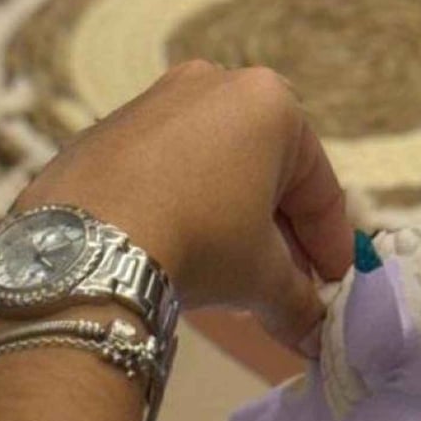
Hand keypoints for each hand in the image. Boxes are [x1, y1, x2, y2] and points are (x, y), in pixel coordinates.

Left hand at [14, 61, 352, 351]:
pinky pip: (164, 169)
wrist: (84, 243)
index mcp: (270, 103)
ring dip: (230, 219)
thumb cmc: (198, 241)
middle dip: (280, 234)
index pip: (318, 187)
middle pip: (265, 172)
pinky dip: (181, 205)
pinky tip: (177, 249)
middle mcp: (214, 84)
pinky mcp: (107, 127)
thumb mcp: (260, 276)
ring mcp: (154, 100)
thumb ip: (297, 301)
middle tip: (289, 287)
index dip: (332, 245)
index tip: (337, 286)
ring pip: (213, 168)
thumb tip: (315, 337)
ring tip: (232, 274)